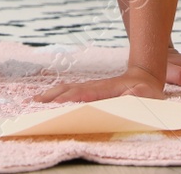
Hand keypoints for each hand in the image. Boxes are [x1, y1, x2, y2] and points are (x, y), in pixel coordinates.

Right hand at [34, 65, 163, 103]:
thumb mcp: (147, 95)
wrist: (145, 77)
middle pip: (70, 89)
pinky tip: (46, 98)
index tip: (58, 103)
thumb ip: (137, 96)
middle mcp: (94, 86)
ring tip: (34, 100)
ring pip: (67, 88)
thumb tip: (126, 99)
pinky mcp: (89, 90)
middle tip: (35, 102)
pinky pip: (69, 91)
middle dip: (53, 95)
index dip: (71, 97)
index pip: (85, 93)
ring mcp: (90, 86)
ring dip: (50, 94)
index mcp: (106, 88)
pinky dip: (55, 94)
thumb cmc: (146, 91)